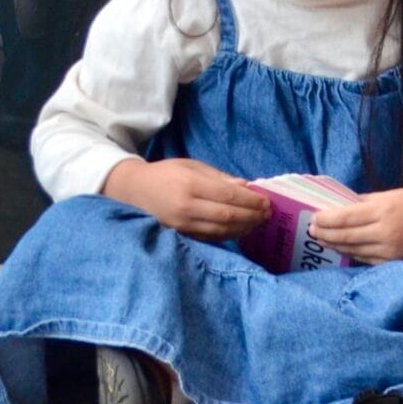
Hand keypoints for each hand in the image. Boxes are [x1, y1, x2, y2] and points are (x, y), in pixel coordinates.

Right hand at [102, 156, 270, 239]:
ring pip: (221, 230)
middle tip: (268, 214)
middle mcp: (187, 207)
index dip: (251, 201)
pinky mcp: (181, 235)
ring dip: (244, 227)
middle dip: (252, 216)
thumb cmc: (166, 174)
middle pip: (228, 215)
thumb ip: (219, 177)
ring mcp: (183, 224)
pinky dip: (229, 234)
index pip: (229, 196)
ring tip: (259, 222)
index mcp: (191, 185)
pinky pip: (211, 237)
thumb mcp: (192, 166)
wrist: (134, 191)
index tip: (267, 201)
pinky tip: (241, 229)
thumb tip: (246, 187)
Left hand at [306, 189, 402, 262]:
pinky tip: (343, 249)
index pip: (345, 217)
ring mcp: (391, 250)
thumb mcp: (394, 195)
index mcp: (384, 210)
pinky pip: (367, 259)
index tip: (313, 218)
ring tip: (323, 241)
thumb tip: (342, 206)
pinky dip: (353, 254)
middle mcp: (386, 232)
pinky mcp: (395, 262)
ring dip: (336, 246)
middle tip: (311, 231)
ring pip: (354, 250)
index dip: (325, 219)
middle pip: (345, 236)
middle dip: (325, 234)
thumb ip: (367, 201)